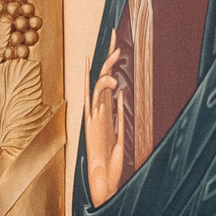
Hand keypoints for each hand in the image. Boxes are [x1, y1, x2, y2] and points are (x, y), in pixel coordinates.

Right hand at [83, 45, 124, 204]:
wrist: (101, 179)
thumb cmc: (110, 160)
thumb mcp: (119, 130)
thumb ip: (120, 112)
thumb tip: (122, 93)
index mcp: (104, 109)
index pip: (106, 78)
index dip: (110, 60)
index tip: (115, 41)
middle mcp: (97, 110)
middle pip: (101, 76)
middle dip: (108, 57)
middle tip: (116, 37)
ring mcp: (94, 116)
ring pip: (98, 85)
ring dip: (108, 69)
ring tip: (118, 56)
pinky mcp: (92, 124)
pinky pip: (95, 101)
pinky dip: (99, 88)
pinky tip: (104, 76)